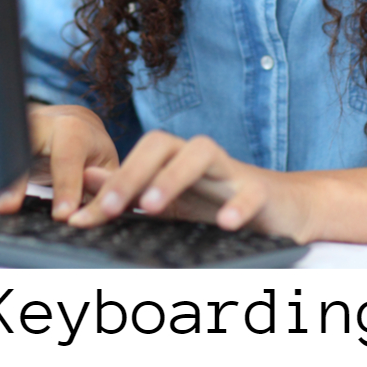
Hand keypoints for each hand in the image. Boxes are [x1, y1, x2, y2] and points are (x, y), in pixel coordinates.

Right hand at [0, 103, 118, 219]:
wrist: (72, 124)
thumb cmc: (91, 151)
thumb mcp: (107, 166)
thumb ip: (105, 185)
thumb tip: (104, 206)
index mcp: (74, 129)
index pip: (68, 156)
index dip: (65, 186)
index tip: (62, 215)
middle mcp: (44, 124)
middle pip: (25, 144)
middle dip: (15, 176)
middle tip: (6, 208)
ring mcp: (20, 128)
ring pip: (2, 148)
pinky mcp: (3, 139)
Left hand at [68, 130, 312, 243]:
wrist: (284, 207)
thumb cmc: (221, 202)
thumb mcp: (172, 200)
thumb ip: (131, 189)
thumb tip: (88, 178)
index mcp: (174, 160)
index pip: (135, 157)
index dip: (109, 183)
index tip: (82, 217)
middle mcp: (199, 158)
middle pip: (162, 143)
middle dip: (132, 173)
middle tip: (112, 208)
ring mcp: (231, 171)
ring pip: (202, 152)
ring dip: (174, 178)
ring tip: (151, 207)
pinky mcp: (262, 191)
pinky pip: (250, 191)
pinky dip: (238, 206)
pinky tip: (224, 223)